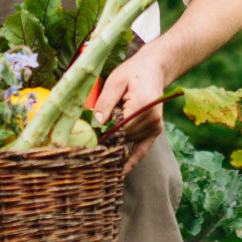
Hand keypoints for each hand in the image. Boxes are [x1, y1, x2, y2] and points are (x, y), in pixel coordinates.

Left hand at [93, 46, 168, 171]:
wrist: (153, 70)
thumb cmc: (132, 73)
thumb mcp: (115, 81)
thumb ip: (105, 101)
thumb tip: (97, 123)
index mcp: (142, 105)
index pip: (119, 127)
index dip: (102, 135)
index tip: (86, 143)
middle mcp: (152, 119)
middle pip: (123, 137)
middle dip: (106, 139)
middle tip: (85, 147)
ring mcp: (155, 126)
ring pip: (128, 142)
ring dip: (114, 142)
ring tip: (98, 145)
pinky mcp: (155, 131)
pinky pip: (142, 150)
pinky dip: (131, 161)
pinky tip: (120, 172)